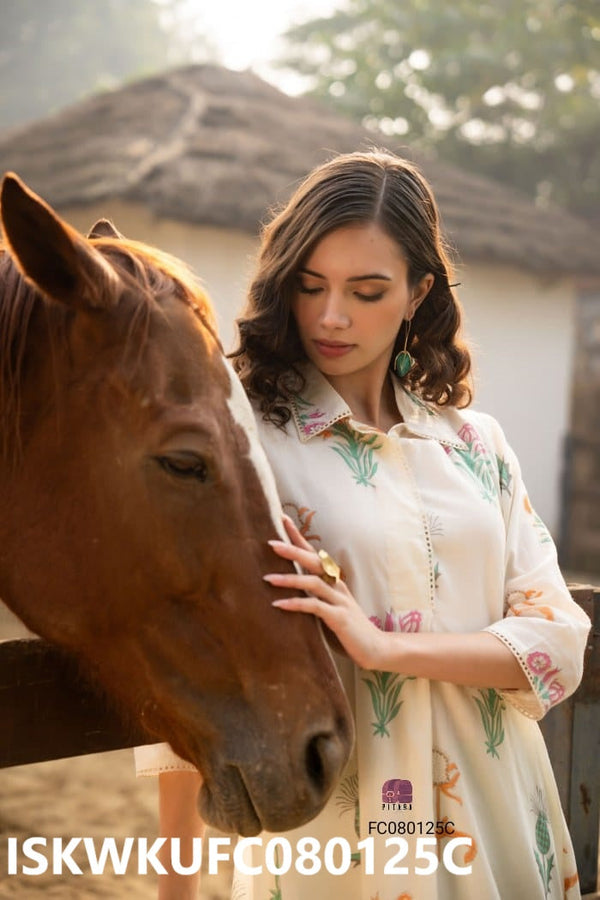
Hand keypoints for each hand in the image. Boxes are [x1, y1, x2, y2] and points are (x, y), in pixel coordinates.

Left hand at [265, 516, 385, 670]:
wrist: (375, 648)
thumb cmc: (349, 628)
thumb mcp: (330, 608)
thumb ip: (315, 596)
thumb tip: (290, 588)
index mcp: (334, 581)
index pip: (315, 554)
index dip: (299, 537)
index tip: (282, 519)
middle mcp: (337, 586)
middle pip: (314, 561)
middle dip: (293, 550)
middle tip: (270, 543)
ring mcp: (340, 601)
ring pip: (313, 582)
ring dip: (289, 578)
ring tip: (267, 578)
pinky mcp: (339, 617)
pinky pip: (315, 606)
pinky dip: (295, 604)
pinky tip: (279, 604)